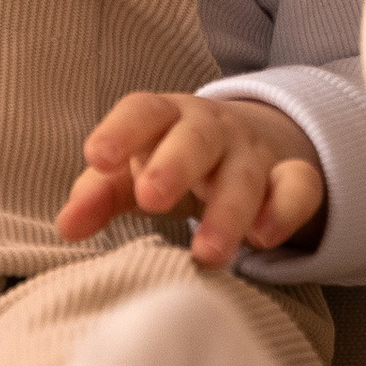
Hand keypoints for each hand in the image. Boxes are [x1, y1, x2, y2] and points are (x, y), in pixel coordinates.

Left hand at [59, 89, 325, 269]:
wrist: (246, 145)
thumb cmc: (169, 162)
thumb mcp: (132, 173)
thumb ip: (98, 195)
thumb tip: (66, 226)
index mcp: (165, 118)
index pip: (143, 111)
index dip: (121, 131)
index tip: (98, 157)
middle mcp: (211, 129)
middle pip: (196, 137)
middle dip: (176, 165)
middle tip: (154, 199)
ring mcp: (254, 153)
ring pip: (245, 173)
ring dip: (228, 212)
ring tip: (208, 254)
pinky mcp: (292, 177)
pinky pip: (299, 186)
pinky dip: (285, 209)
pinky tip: (265, 239)